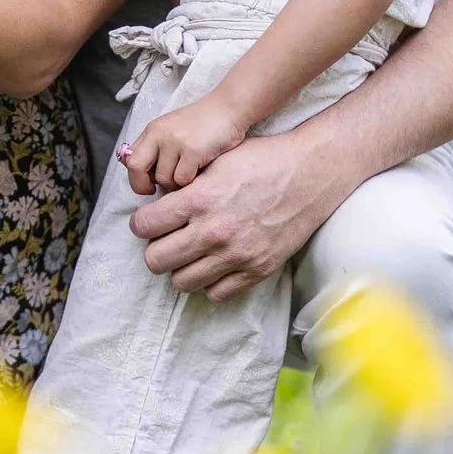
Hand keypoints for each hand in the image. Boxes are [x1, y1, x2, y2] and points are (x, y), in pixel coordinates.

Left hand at [122, 95, 247, 193]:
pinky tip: (200, 170)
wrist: (228, 108)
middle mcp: (159, 134)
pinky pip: (183, 179)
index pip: (130, 159)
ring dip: (176, 183)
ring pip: (164, 179)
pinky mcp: (192, 150)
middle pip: (136, 168)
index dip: (136, 178)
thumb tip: (145, 177)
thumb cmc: (203, 124)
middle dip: (143, 185)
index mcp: (152, 130)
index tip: (148, 185)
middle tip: (157, 190)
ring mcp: (175, 141)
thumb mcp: (173, 129)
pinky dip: (191, 181)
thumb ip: (157, 148)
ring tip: (189, 173)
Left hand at [128, 128, 346, 299]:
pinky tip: (214, 264)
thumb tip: (156, 201)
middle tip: (167, 239)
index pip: (144, 226)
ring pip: (181, 282)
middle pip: (156, 260)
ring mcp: (236, 254)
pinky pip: (216, 293)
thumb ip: (184, 183)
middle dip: (156, 249)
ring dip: (181, 268)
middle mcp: (214, 231)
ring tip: (190, 253)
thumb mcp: (217, 160)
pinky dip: (210, 282)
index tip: (150, 222)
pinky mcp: (257, 269)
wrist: (309, 174)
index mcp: (199, 199)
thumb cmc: (262, 160)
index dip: (142, 223)